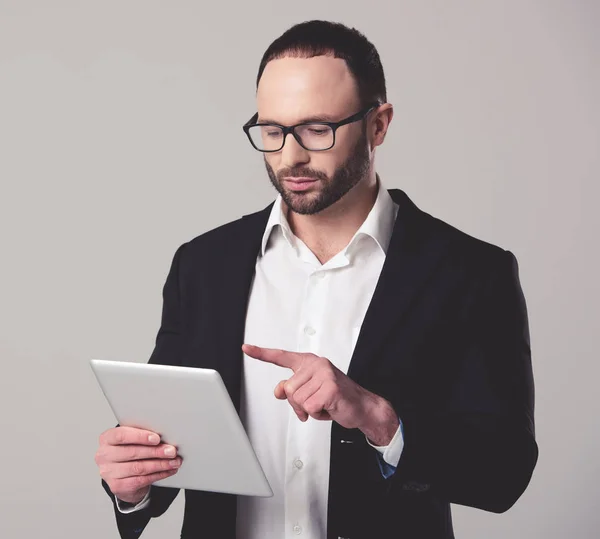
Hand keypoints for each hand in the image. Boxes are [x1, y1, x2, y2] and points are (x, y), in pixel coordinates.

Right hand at [95, 426, 181, 504]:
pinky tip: (168, 470)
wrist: (122, 473)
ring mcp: (108, 472)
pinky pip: (141, 480)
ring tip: (174, 461)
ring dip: (160, 464)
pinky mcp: (116, 486)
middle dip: (156, 451)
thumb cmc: (130, 450)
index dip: (140, 437)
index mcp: (107, 438)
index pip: (121, 435)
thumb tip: (165, 434)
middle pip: (132, 452)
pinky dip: (159, 474)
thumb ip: (142, 435)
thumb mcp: (132, 439)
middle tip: (172, 451)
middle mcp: (103, 456)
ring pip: (139, 467)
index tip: (157, 438)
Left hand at [242, 344, 397, 440]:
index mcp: (309, 363)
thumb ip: (292, 389)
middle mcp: (316, 364)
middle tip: (315, 403)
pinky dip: (317, 414)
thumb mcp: (310, 392)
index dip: (261, 353)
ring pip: (297, 400)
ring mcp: (324, 374)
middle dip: (298, 404)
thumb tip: (278, 390)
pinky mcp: (330, 388)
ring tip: (323, 404)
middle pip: (288, 389)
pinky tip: (329, 408)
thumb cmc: (336, 398)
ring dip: (309, 410)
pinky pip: (309, 408)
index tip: (246, 348)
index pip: (281, 356)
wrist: (362, 407)